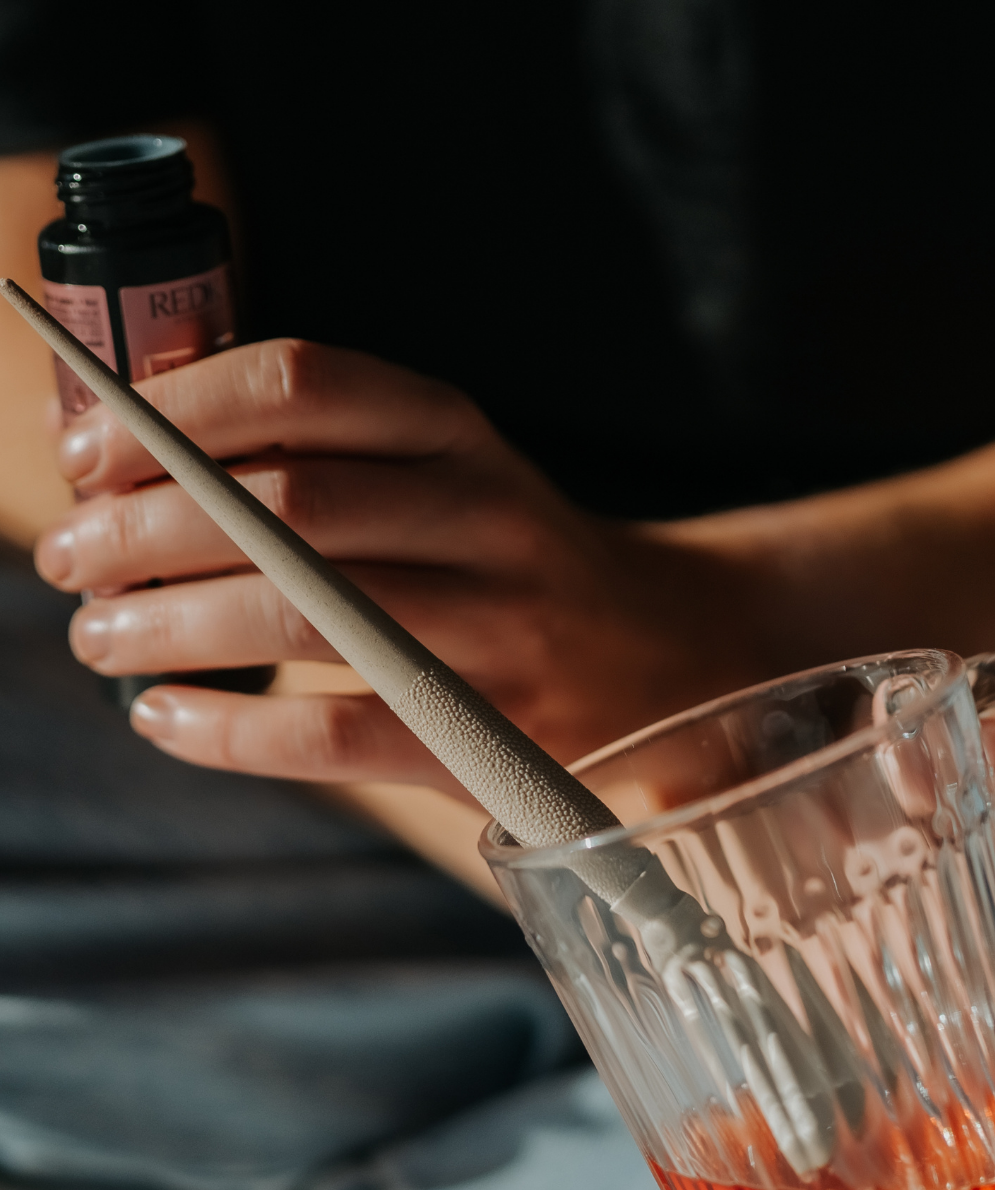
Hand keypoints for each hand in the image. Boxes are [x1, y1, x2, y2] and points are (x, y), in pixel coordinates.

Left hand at [33, 340, 768, 796]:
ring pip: (306, 616)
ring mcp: (497, 635)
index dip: (175, 408)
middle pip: (288, 504)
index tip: (85, 449)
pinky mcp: (490, 741)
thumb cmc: (504, 566)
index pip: (303, 382)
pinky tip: (163, 718)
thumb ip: (313, 452)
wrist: (663, 658)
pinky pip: (334, 736)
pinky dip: (228, 730)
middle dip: (148, 528)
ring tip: (98, 636)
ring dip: (172, 624)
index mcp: (461, 435)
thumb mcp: (438, 474)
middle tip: (70, 558)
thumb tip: (120, 454)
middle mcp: (487, 521)